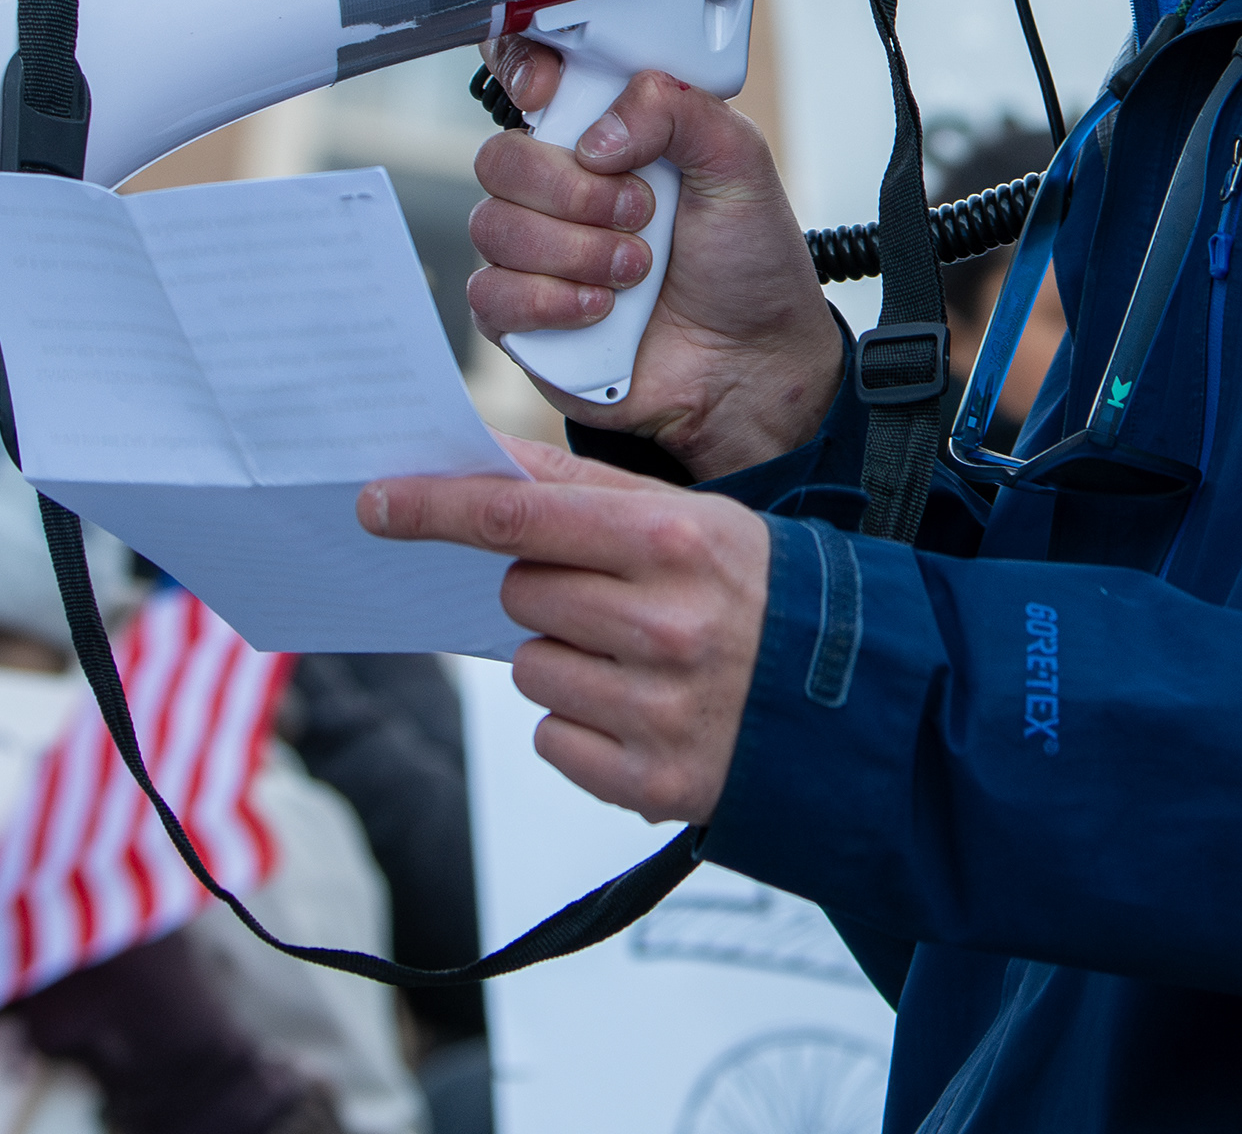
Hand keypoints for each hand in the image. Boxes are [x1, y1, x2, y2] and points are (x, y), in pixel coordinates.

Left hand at [362, 432, 770, 824]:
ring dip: (566, 661)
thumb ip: (588, 490)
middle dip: (547, 590)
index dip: (437, 506)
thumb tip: (482, 458)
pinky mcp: (654, 783)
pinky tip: (644, 714)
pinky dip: (583, 729)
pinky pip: (553, 740)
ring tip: (641, 662)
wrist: (863, 704)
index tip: (377, 502)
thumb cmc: (764, 595)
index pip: (521, 514)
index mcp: (675, 542)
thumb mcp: (697, 520)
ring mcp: (659, 710)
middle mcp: (665, 625)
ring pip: (531, 669)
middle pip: (521, 592)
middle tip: (614, 599)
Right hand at [468, 41, 842, 477]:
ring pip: (491, 225)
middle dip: (573, 190)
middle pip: (499, 158)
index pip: (526, 78)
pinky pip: (489, 293)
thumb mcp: (740, 164)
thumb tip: (597, 134)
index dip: (519, 73)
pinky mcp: (520, 317)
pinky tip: (603, 309)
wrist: (751, 364)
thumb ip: (678, 111)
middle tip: (640, 211)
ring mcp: (534, 253)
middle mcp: (559, 189)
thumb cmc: (747, 263)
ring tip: (636, 269)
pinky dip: (551, 300)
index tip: (548, 93)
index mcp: (605, 134)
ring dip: (576, 250)